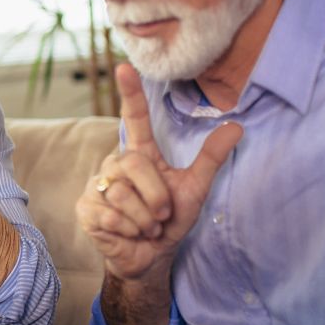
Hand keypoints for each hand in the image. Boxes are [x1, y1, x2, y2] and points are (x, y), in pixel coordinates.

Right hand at [77, 63, 242, 279]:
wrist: (149, 257)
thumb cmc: (169, 220)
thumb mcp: (194, 189)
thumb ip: (210, 158)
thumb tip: (238, 128)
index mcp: (139, 154)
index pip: (133, 118)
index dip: (129, 93)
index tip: (124, 67)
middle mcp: (114, 164)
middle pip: (135, 166)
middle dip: (156, 196)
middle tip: (162, 215)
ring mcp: (96, 186)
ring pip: (122, 195)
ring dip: (144, 219)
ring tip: (146, 226)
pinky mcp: (86, 208)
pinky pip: (111, 214)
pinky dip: (129, 230)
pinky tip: (129, 234)